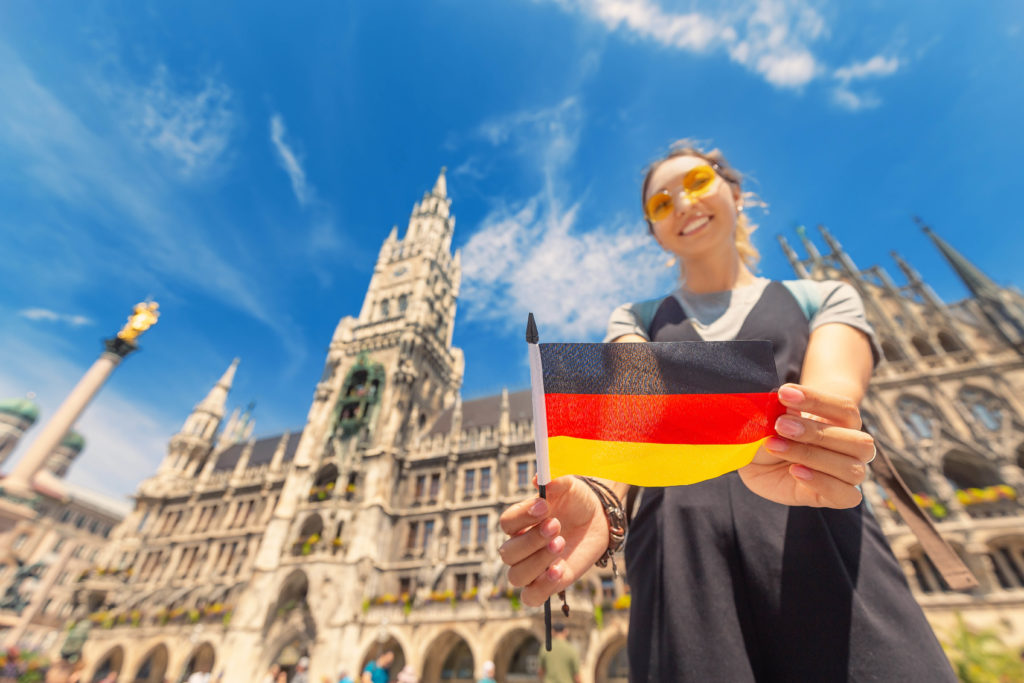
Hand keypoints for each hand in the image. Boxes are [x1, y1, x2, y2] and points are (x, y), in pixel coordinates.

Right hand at [498, 476, 609, 606]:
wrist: (597, 517)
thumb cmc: (577, 499)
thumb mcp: (569, 485)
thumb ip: (555, 481)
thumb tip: (540, 479)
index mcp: (520, 520)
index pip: (506, 523)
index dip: (522, 516)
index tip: (544, 506)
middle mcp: (521, 545)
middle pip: (508, 553)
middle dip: (533, 540)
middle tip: (557, 525)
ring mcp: (533, 567)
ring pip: (516, 576)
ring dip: (537, 562)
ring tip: (561, 545)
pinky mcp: (548, 583)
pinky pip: (531, 597)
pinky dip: (542, 587)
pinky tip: (559, 570)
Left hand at [738, 383, 874, 507]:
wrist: (760, 461)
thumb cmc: (771, 432)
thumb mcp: (770, 418)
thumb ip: (780, 410)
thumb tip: (782, 403)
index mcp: (844, 421)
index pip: (845, 408)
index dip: (817, 400)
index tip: (784, 394)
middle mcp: (853, 447)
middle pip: (857, 440)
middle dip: (816, 432)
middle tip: (780, 425)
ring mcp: (848, 473)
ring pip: (851, 468)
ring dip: (811, 456)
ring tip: (776, 446)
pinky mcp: (838, 496)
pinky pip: (847, 495)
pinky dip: (822, 483)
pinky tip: (795, 471)